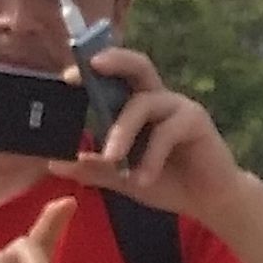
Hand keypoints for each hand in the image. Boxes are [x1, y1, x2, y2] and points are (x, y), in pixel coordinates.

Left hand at [67, 48, 247, 220]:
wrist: (209, 202)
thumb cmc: (167, 182)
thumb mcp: (122, 178)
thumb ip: (93, 168)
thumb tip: (54, 162)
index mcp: (138, 106)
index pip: (116, 78)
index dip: (94, 71)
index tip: (67, 77)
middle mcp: (159, 99)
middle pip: (138, 65)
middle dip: (114, 60)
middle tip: (92, 66)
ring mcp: (179, 108)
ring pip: (143, 103)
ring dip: (123, 131)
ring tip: (112, 160)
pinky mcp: (197, 122)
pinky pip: (166, 131)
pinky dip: (150, 157)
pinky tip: (143, 179)